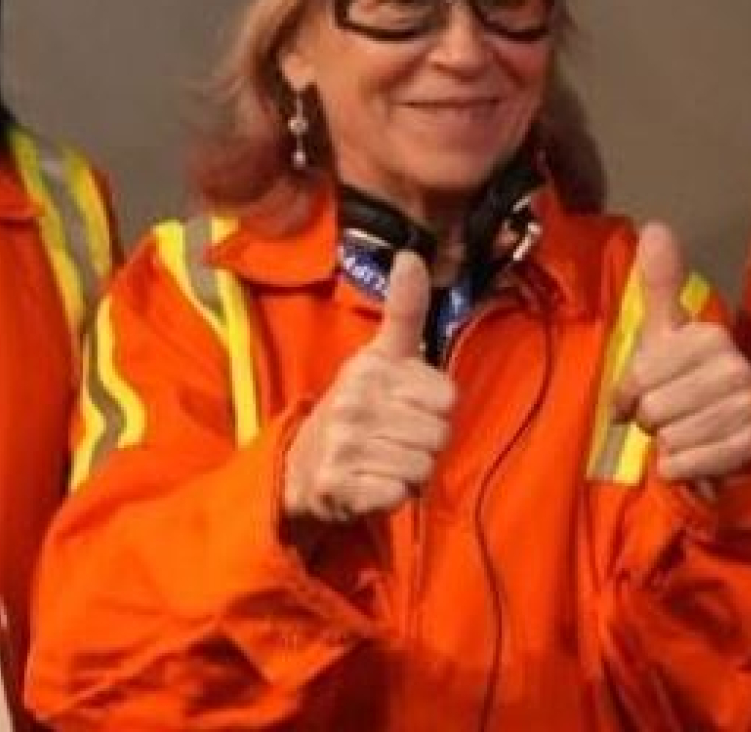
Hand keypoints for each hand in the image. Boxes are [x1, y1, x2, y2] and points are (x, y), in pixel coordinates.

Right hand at [282, 251, 453, 525]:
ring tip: (384, 460)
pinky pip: (398, 495)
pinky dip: (393, 496)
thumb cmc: (358, 405)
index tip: (409, 404)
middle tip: (395, 437)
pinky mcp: (339, 485)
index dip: (435, 407)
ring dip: (410, 472)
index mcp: (371, 366)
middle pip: (439, 435)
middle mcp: (354, 400)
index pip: (448, 396)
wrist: (303, 464)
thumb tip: (411, 254)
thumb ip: (404, 309)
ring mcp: (344, 443)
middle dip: (425, 443)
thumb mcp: (381, 355)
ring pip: (422, 468)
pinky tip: (373, 483)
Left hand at [612, 220, 750, 487]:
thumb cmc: (681, 379)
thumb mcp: (664, 332)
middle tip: (666, 414)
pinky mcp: (749, 450)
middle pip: (655, 408)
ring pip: (671, 437)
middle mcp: (735, 369)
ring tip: (681, 432)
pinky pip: (689, 463)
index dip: (629, 390)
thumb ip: (660, 283)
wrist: (724, 435)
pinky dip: (680, 467)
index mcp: (710, 337)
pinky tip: (690, 457)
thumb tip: (657, 226)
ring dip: (666, 443)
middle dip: (650, 418)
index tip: (637, 394)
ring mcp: (746, 410)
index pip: (640, 374)